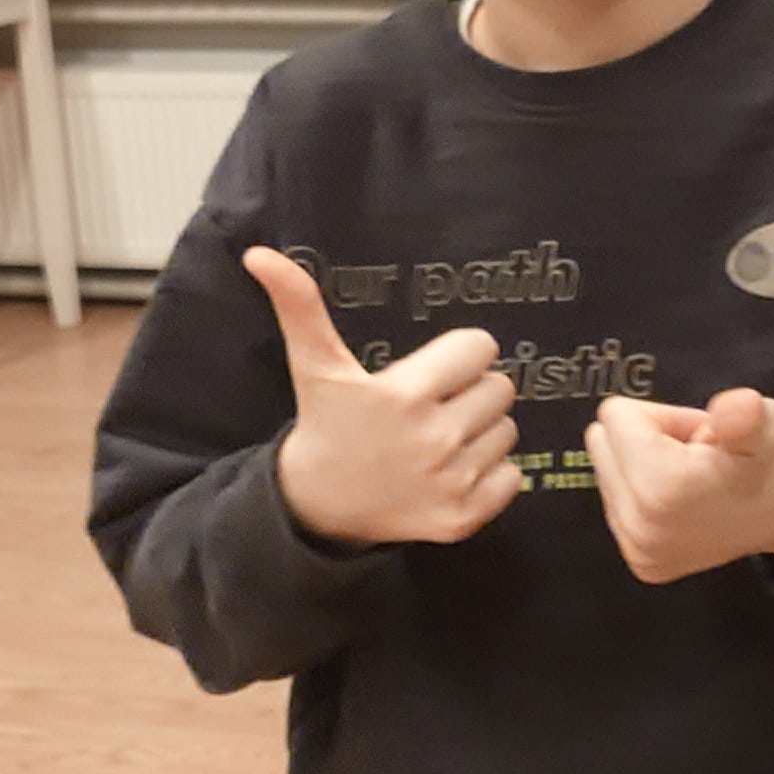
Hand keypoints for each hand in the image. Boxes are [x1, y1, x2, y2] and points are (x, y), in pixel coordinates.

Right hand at [246, 247, 520, 546]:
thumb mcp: (315, 365)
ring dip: (480, 432)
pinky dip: (490, 475)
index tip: (431, 373)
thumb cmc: (327, 423)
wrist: (318, 505)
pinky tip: (449, 473)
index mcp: (403, 395)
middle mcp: (432, 440)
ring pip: (507, 431)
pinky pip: (513, 476)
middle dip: (470, 392)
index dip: (459, 356)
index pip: (480, 347)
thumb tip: (260, 254)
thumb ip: (299, 306)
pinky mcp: (464, 518)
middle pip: (500, 388)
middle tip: (432, 407)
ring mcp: (450, 483)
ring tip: (436, 440)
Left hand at [588, 387, 773, 583]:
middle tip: (698, 456)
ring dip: (647, 466)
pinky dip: (648, 493)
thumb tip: (732, 409)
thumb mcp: (765, 422)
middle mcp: (642, 529)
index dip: (666, 417)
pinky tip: (687, 500)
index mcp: (663, 489)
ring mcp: (640, 551)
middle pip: (602, 443)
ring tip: (696, 478)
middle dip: (648, 440)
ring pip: (608, 472)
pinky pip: (617, 502)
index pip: (616, 416)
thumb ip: (742, 414)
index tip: (704, 438)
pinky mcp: (642, 562)